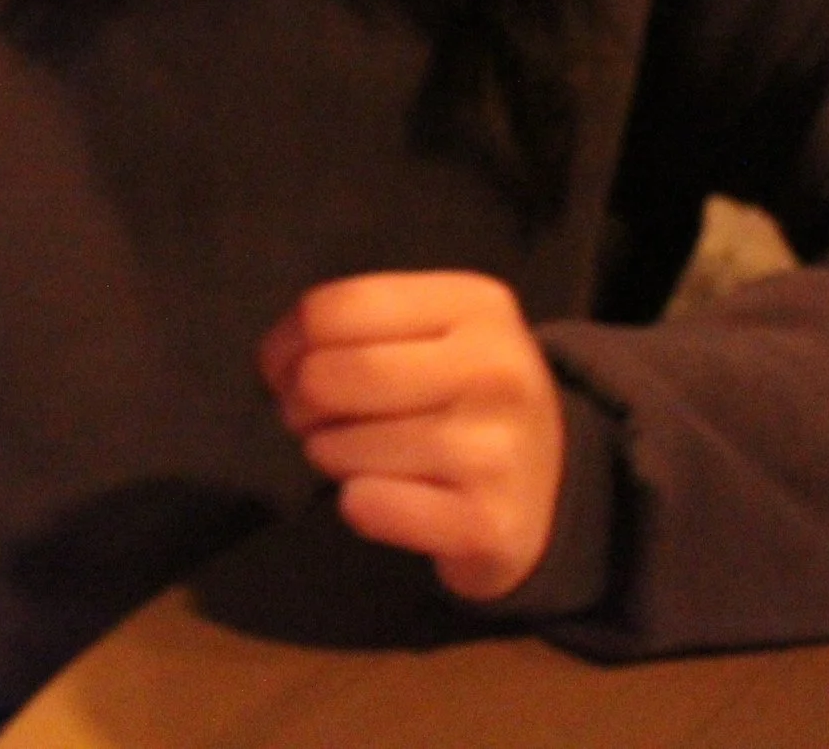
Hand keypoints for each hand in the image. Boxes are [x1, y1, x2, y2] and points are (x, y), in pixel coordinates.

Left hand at [258, 272, 563, 601]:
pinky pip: (367, 506)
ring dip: (328, 457)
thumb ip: (357, 328)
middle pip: (330, 377)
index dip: (284, 344)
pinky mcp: (488, 523)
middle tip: (311, 421)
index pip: (335, 308)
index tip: (280, 370)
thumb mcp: (434, 335)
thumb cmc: (468, 400)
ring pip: (341, 447)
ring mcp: (496, 449)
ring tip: (362, 458)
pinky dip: (358, 506)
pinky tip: (391, 499)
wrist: (553, 493)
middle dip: (298, 405)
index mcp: (476, 306)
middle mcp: (495, 369)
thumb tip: (275, 362)